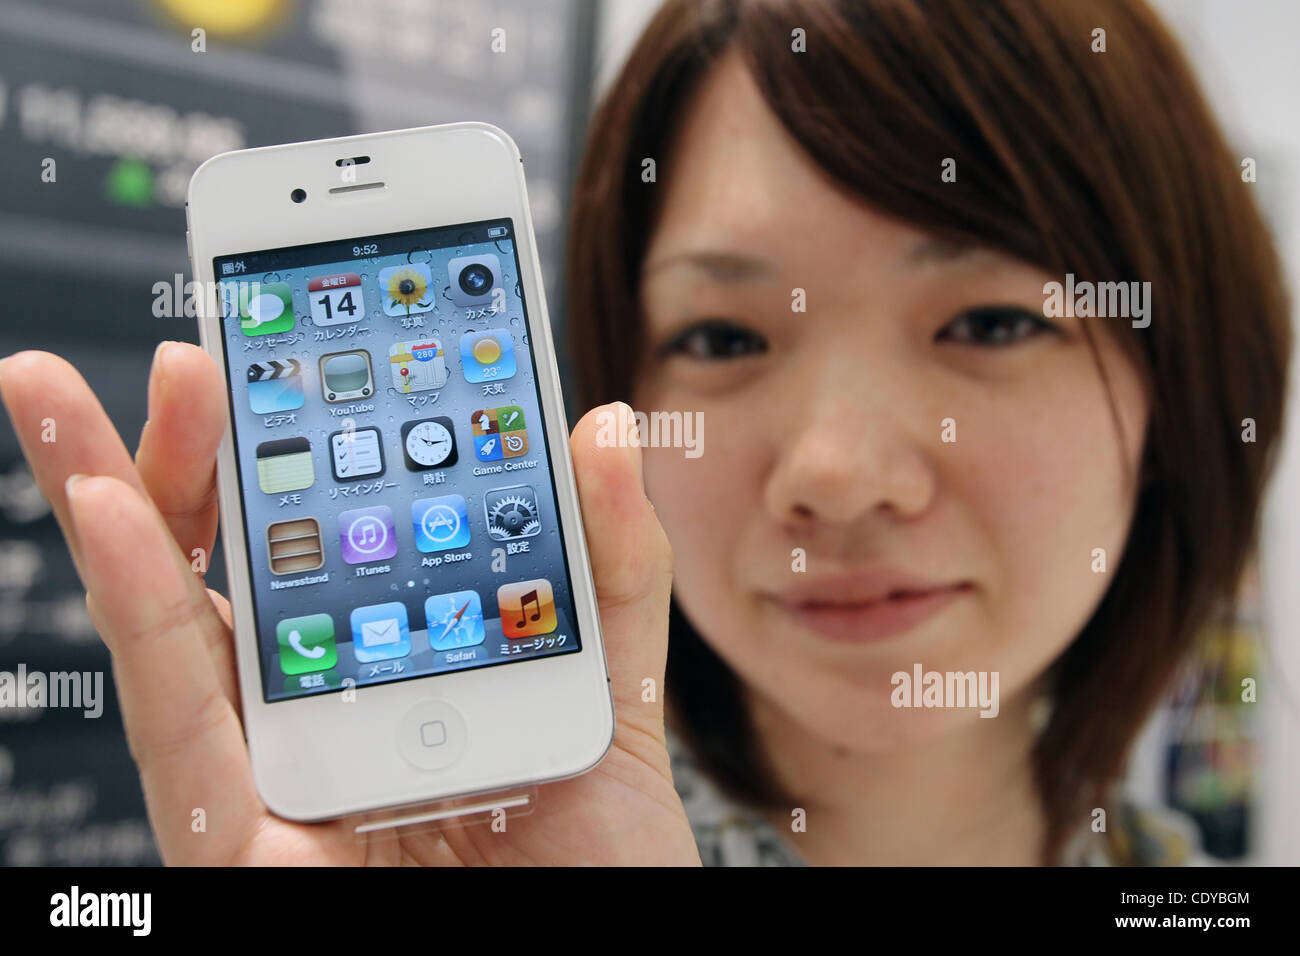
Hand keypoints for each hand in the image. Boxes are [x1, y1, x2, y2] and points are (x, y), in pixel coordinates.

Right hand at [0, 344, 698, 864]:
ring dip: (110, 496)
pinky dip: (136, 602)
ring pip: (166, 623)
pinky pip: (174, 710)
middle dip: (188, 453)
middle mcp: (314, 715)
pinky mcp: (233, 836)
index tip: (286, 345)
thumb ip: (610, 569)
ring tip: (67, 389)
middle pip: (225, 570)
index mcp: (389, 672)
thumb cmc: (596, 866)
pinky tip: (107, 508)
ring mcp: (267, 773)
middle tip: (187, 345)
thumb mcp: (616, 698)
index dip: (292, 446)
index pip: (323, 547)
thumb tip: (602, 426)